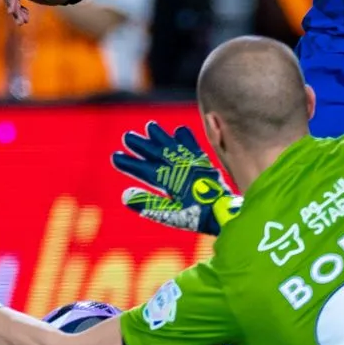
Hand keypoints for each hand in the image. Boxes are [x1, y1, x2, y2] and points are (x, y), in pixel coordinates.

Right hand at [113, 122, 240, 235]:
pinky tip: (179, 131)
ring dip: (162, 137)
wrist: (227, 213)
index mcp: (172, 181)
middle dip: (142, 145)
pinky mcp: (206, 164)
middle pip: (159, 153)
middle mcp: (183, 169)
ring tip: (150, 127)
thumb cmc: (199, 217)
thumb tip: (125, 195)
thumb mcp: (171, 215)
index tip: (116, 157)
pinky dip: (186, 139)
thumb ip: (149, 205)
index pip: (146, 170)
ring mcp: (195, 165)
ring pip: (175, 146)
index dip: (130, 164)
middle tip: (127, 137)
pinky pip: (194, 147)